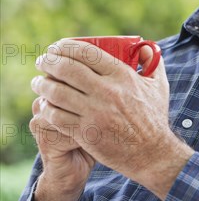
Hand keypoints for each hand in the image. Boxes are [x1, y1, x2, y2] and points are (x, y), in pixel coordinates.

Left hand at [32, 39, 193, 197]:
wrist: (152, 154)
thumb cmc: (154, 118)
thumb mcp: (159, 86)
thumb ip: (153, 63)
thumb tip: (145, 46)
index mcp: (122, 76)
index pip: (87, 53)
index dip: (66, 47)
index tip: (57, 47)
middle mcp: (107, 91)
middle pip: (67, 69)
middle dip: (49, 62)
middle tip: (42, 62)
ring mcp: (95, 113)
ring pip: (58, 93)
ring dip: (42, 84)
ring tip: (37, 82)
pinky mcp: (86, 133)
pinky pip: (58, 117)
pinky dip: (47, 108)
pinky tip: (44, 105)